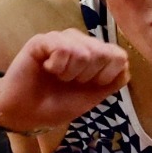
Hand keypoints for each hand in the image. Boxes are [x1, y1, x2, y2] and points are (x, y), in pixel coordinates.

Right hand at [0, 29, 129, 131]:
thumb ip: (111, 83)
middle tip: (69, 82)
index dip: (106, 76)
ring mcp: (60, 39)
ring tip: (58, 77)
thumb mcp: (91, 97)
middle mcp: (79, 43)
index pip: (118, 55)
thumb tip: (126, 66)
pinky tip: (48, 70)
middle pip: (102, 53)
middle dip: (87, 76)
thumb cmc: (56, 105)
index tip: (88, 86)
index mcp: (93, 55)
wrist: (25, 113)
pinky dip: (58, 65)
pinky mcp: (42, 41)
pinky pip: (62, 46)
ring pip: (84, 50)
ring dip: (71, 72)